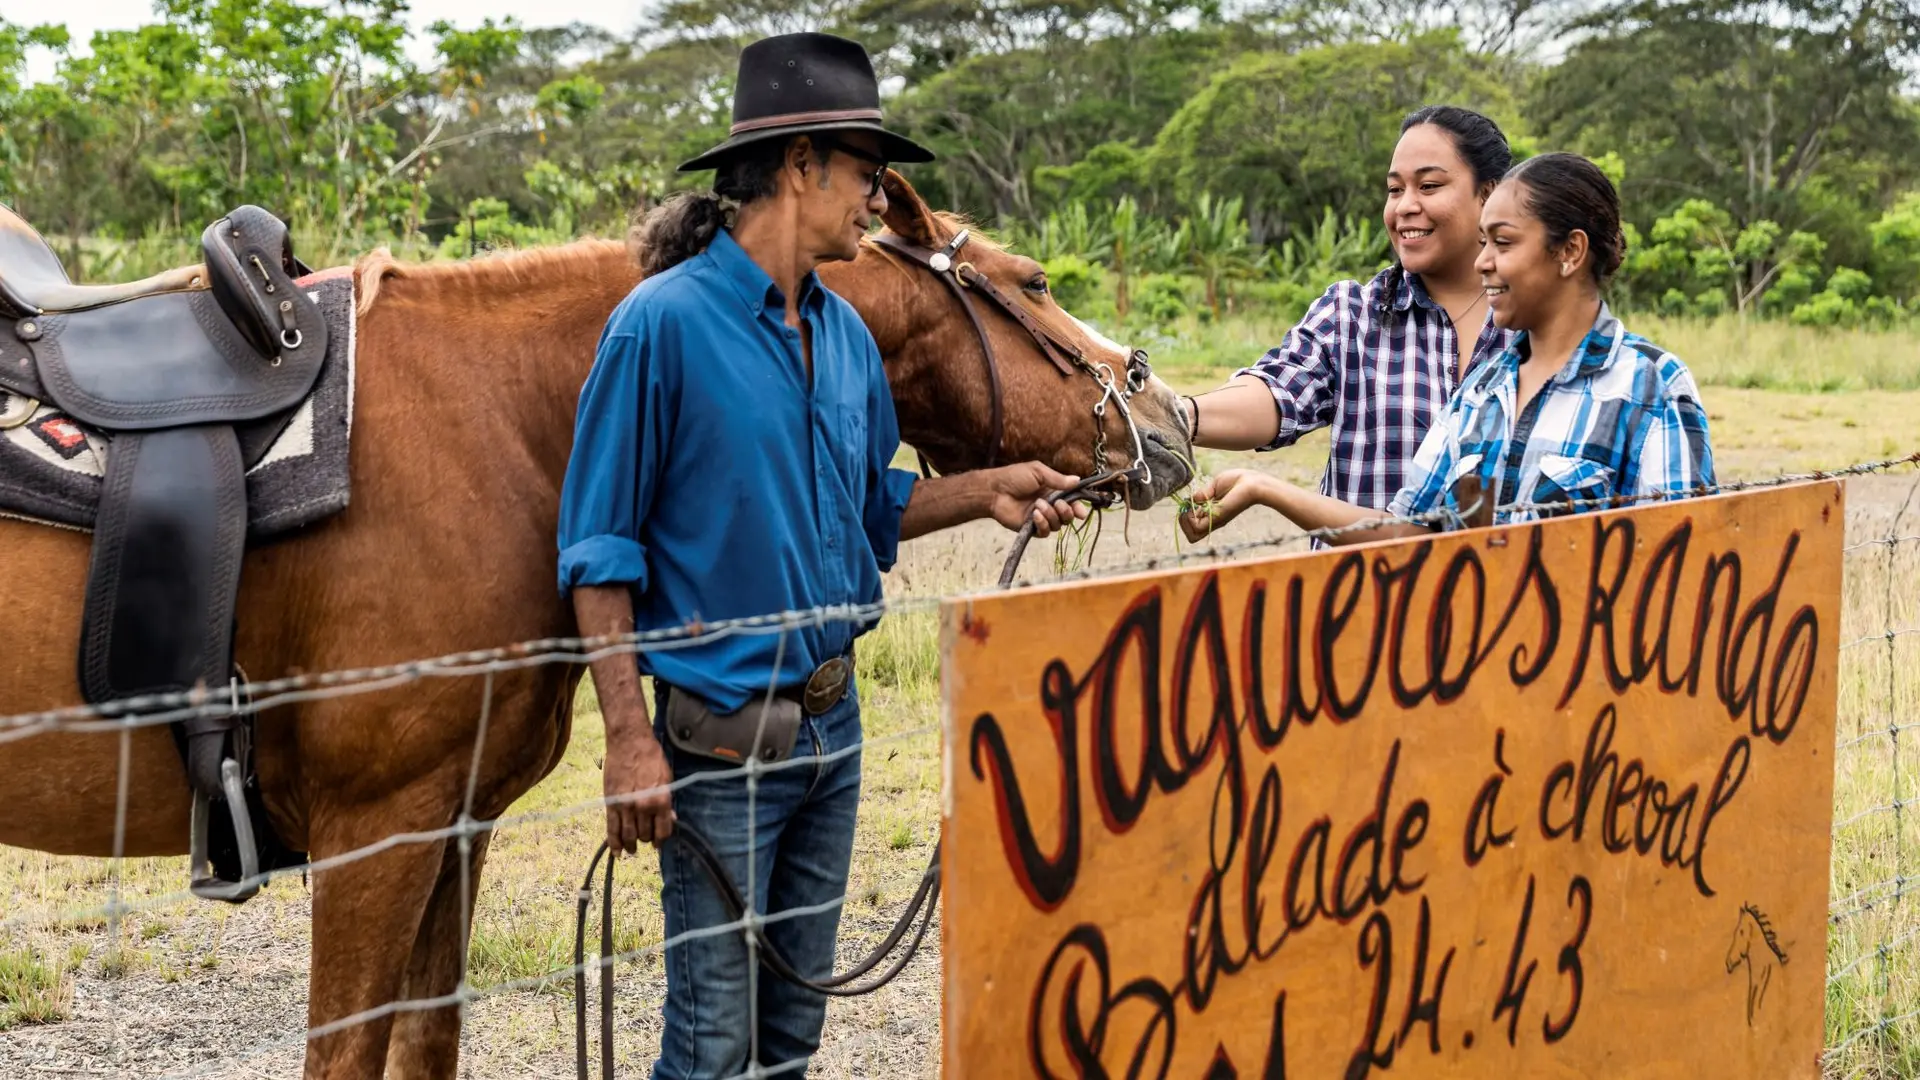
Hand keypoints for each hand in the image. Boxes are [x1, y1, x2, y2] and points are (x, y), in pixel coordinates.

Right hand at [604, 717, 675, 852]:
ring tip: (633, 848)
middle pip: (645, 835)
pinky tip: (617, 852)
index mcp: (660, 800)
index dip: (661, 839)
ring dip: (631, 844)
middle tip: (646, 837)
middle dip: (646, 839)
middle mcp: (643, 807)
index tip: (659, 841)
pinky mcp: (611, 804)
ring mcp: (625, 806)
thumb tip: (671, 819)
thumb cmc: (652, 757)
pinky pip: (611, 829)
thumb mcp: (667, 779)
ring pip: (629, 835)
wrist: (629, 743)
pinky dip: (614, 843)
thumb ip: (668, 802)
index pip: (663, 831)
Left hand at [987, 461, 1091, 536]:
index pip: (1072, 501)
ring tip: (1038, 505)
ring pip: (1058, 525)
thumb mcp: (1038, 472)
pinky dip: (1043, 524)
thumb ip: (1057, 479)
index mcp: (1053, 491)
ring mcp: (1041, 518)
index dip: (1078, 507)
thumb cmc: (1014, 478)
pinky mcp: (1031, 528)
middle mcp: (1050, 505)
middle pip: (1068, 516)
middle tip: (1058, 504)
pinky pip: (1045, 532)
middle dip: (1067, 512)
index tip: (1081, 511)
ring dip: (1051, 515)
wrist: (994, 490)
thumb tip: (1077, 480)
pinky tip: (1034, 515)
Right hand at [1178, 469, 1268, 542]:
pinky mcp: (1217, 519)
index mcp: (1212, 515)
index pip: (1194, 527)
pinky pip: (1196, 527)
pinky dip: (1190, 518)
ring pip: (1192, 536)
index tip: (1190, 502)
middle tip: (1188, 507)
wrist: (1252, 482)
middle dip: (1183, 522)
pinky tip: (1196, 506)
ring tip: (1191, 507)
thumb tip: (1190, 500)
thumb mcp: (1214, 486)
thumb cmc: (1238, 481)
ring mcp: (1215, 522)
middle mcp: (1213, 521)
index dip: (1186, 516)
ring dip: (1185, 521)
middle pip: (1191, 537)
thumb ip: (1202, 494)